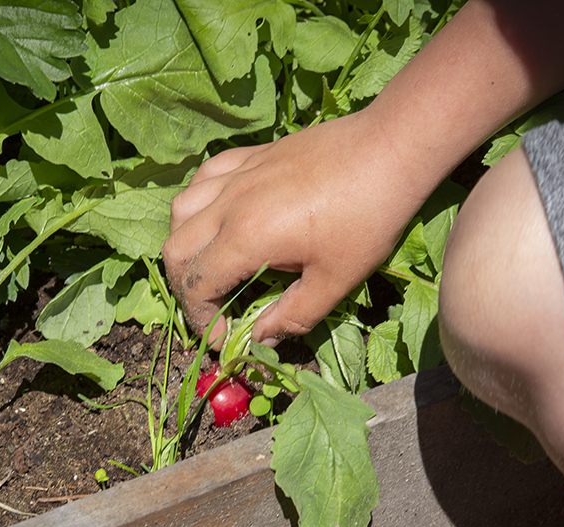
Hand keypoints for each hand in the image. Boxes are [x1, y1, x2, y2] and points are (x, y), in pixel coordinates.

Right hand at [162, 108, 435, 347]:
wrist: (389, 149)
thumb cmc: (368, 218)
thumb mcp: (335, 281)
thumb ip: (292, 316)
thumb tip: (260, 339)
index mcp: (246, 237)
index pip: (196, 286)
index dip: (203, 321)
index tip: (226, 339)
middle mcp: (229, 204)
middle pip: (175, 252)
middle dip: (185, 290)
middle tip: (213, 310)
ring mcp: (237, 174)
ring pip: (180, 210)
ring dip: (185, 245)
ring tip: (209, 265)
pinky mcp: (251, 155)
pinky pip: (204, 177)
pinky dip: (198, 203)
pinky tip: (218, 215)